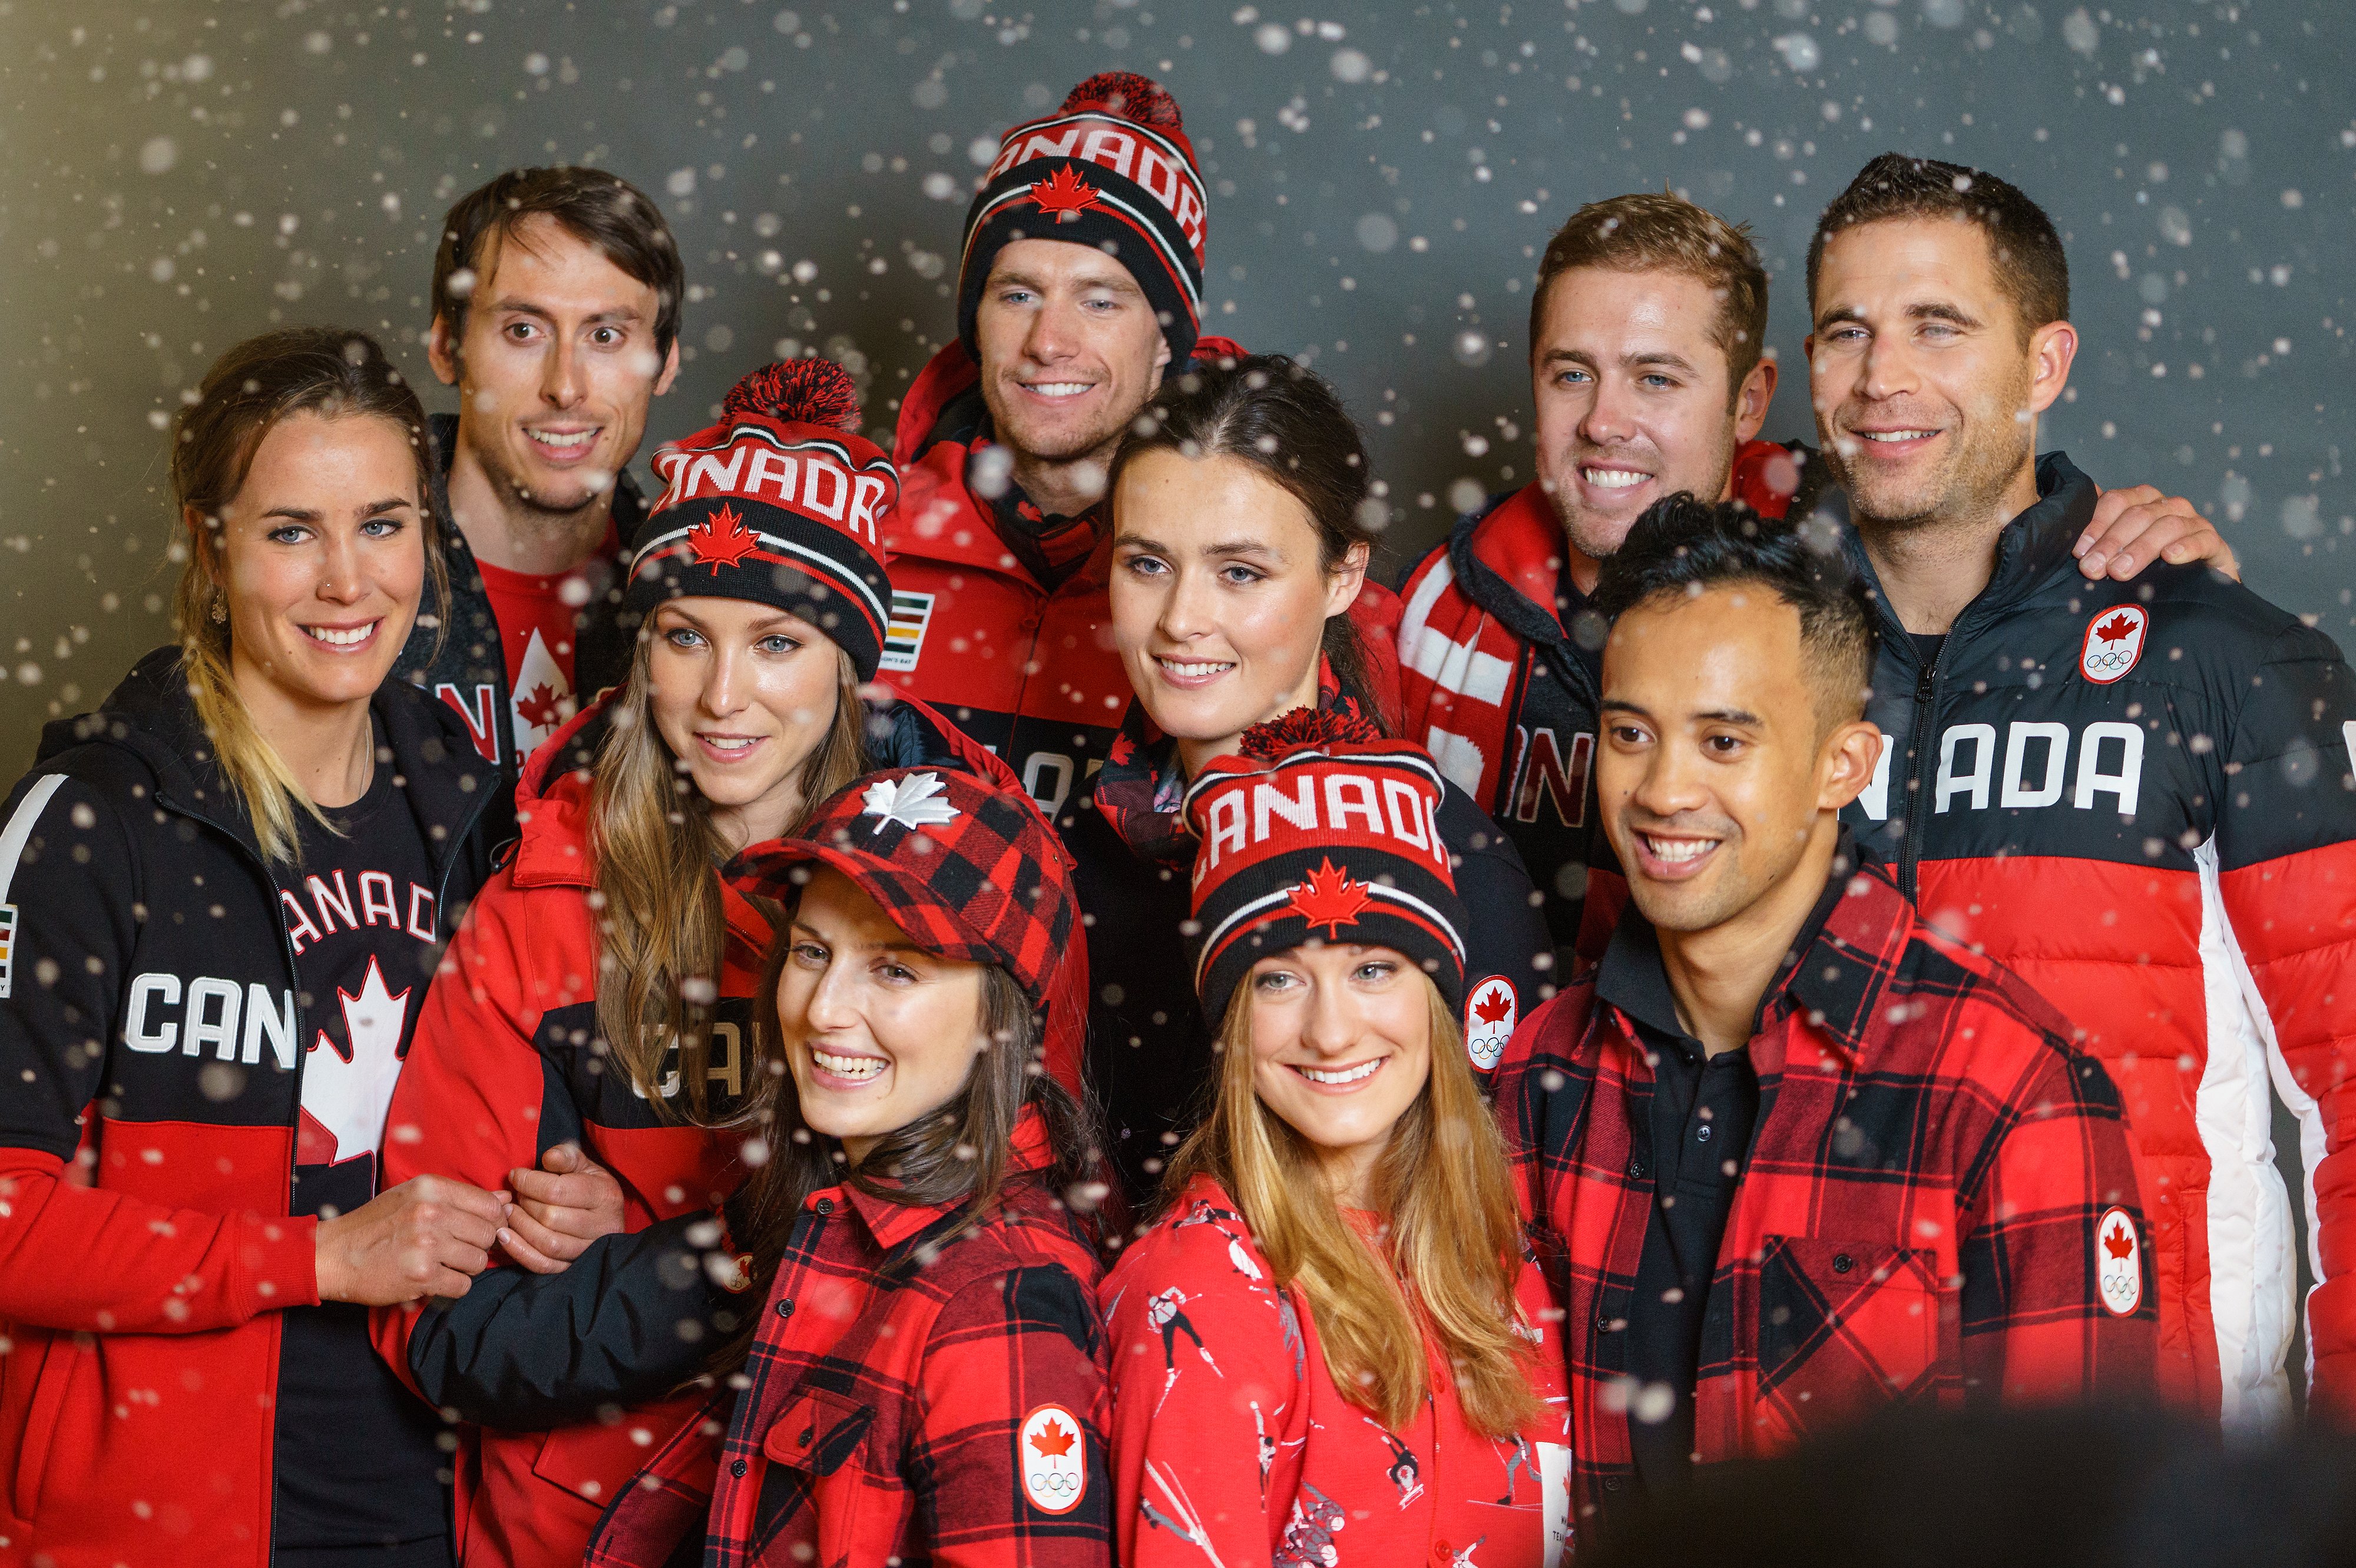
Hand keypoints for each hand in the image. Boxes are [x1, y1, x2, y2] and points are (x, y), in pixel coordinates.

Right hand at [315, 1174, 509, 1304]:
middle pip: (488, 1234)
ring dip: (466, 1267)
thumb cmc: (375, 1224)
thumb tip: (506, 1200)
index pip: (490, 1205)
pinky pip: (463, 1285)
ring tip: (443, 1264)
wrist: (332, 1254)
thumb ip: (460, 1197)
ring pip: (479, 1261)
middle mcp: (432, 1213)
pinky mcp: (422, 1276)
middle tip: (457, 1250)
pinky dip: (453, 1286)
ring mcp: (427, 1245)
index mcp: (432, 1188)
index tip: (479, 1230)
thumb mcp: (413, 1196)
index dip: (491, 1221)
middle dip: (478, 1246)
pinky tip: (434, 1279)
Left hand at [499, 1143, 626, 1274]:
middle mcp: (602, 1226)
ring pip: (547, 1243)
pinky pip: (543, 1264)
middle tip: (515, 1195)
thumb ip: (566, 1156)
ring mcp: (588, 1250)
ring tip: (508, 1212)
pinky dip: (519, 1251)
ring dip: (520, 1227)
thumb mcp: (583, 1165)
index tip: (516, 1175)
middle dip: (525, 1203)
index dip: (530, 1182)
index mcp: (605, 1196)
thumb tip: (549, 1157)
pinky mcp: (573, 1266)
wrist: (604, 1216)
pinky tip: (504, 1236)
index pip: (558, 1191)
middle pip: (551, 1217)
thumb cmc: (589, 1185)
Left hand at [2075, 484, 2240, 581]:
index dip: (2096, 524)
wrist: (2190, 592)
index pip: (2116, 501)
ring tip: (2121, 570)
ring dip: (2141, 548)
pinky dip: (2186, 546)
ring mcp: (2193, 523)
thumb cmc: (2143, 571)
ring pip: (2168, 524)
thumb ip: (2094, 545)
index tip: (2078, 551)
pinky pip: (2203, 539)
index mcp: (2140, 502)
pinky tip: (2170, 558)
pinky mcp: (2214, 544)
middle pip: (2138, 514)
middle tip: (2093, 569)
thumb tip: (2062, 543)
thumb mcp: (2115, 556)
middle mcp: (2167, 507)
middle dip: (2112, 542)